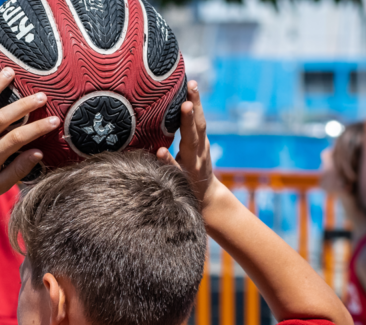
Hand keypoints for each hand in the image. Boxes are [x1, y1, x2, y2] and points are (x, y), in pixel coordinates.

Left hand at [156, 81, 222, 208]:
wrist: (204, 200)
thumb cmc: (192, 170)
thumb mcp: (191, 151)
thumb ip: (185, 134)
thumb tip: (168, 112)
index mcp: (199, 143)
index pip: (198, 119)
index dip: (196, 101)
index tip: (191, 82)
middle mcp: (199, 151)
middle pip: (198, 126)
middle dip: (195, 106)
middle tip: (190, 87)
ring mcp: (193, 165)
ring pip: (192, 141)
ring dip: (187, 124)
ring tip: (183, 107)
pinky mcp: (184, 179)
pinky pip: (176, 168)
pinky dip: (169, 160)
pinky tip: (160, 151)